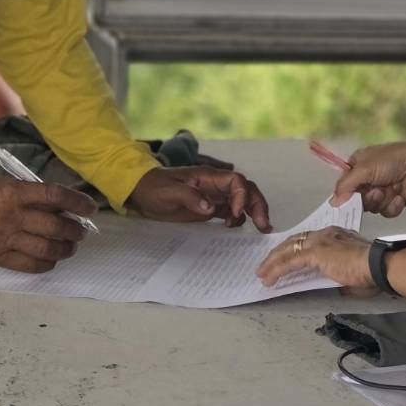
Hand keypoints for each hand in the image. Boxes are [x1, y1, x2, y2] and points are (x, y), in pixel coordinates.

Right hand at [0, 177, 96, 272]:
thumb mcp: (5, 185)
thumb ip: (30, 194)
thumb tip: (60, 205)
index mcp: (15, 193)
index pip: (55, 196)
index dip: (77, 202)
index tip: (90, 208)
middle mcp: (13, 216)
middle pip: (55, 226)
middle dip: (75, 230)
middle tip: (81, 231)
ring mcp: (6, 238)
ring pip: (46, 248)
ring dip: (65, 249)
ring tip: (70, 247)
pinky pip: (29, 264)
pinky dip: (46, 263)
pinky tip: (52, 259)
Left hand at [128, 166, 272, 231]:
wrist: (142, 192)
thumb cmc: (154, 188)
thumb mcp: (169, 192)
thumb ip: (190, 197)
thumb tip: (210, 207)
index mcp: (207, 177)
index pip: (235, 181)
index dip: (241, 196)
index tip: (236, 213)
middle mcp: (215, 185)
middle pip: (245, 190)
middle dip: (257, 205)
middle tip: (264, 225)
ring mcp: (213, 196)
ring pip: (241, 201)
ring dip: (253, 212)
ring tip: (260, 228)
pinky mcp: (209, 207)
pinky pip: (230, 211)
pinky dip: (238, 218)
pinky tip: (235, 228)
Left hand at [257, 226, 372, 287]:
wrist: (378, 265)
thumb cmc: (372, 271)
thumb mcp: (352, 271)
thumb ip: (341, 275)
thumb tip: (338, 284)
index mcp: (334, 235)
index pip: (308, 240)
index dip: (293, 248)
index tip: (284, 257)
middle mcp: (324, 234)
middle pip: (293, 241)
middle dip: (278, 254)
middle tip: (266, 265)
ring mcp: (319, 242)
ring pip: (287, 250)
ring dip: (272, 263)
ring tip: (262, 274)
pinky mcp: (314, 253)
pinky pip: (289, 261)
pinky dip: (276, 270)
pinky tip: (268, 278)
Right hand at [329, 141, 405, 216]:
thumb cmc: (391, 161)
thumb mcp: (363, 169)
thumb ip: (345, 186)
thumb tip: (332, 203)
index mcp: (358, 166)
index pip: (344, 185)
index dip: (346, 194)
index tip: (349, 200)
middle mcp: (368, 179)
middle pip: (357, 200)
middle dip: (368, 198)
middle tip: (376, 191)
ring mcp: (381, 191)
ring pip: (372, 208)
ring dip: (381, 201)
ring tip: (390, 190)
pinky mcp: (393, 201)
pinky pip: (386, 212)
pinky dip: (393, 205)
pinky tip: (400, 195)